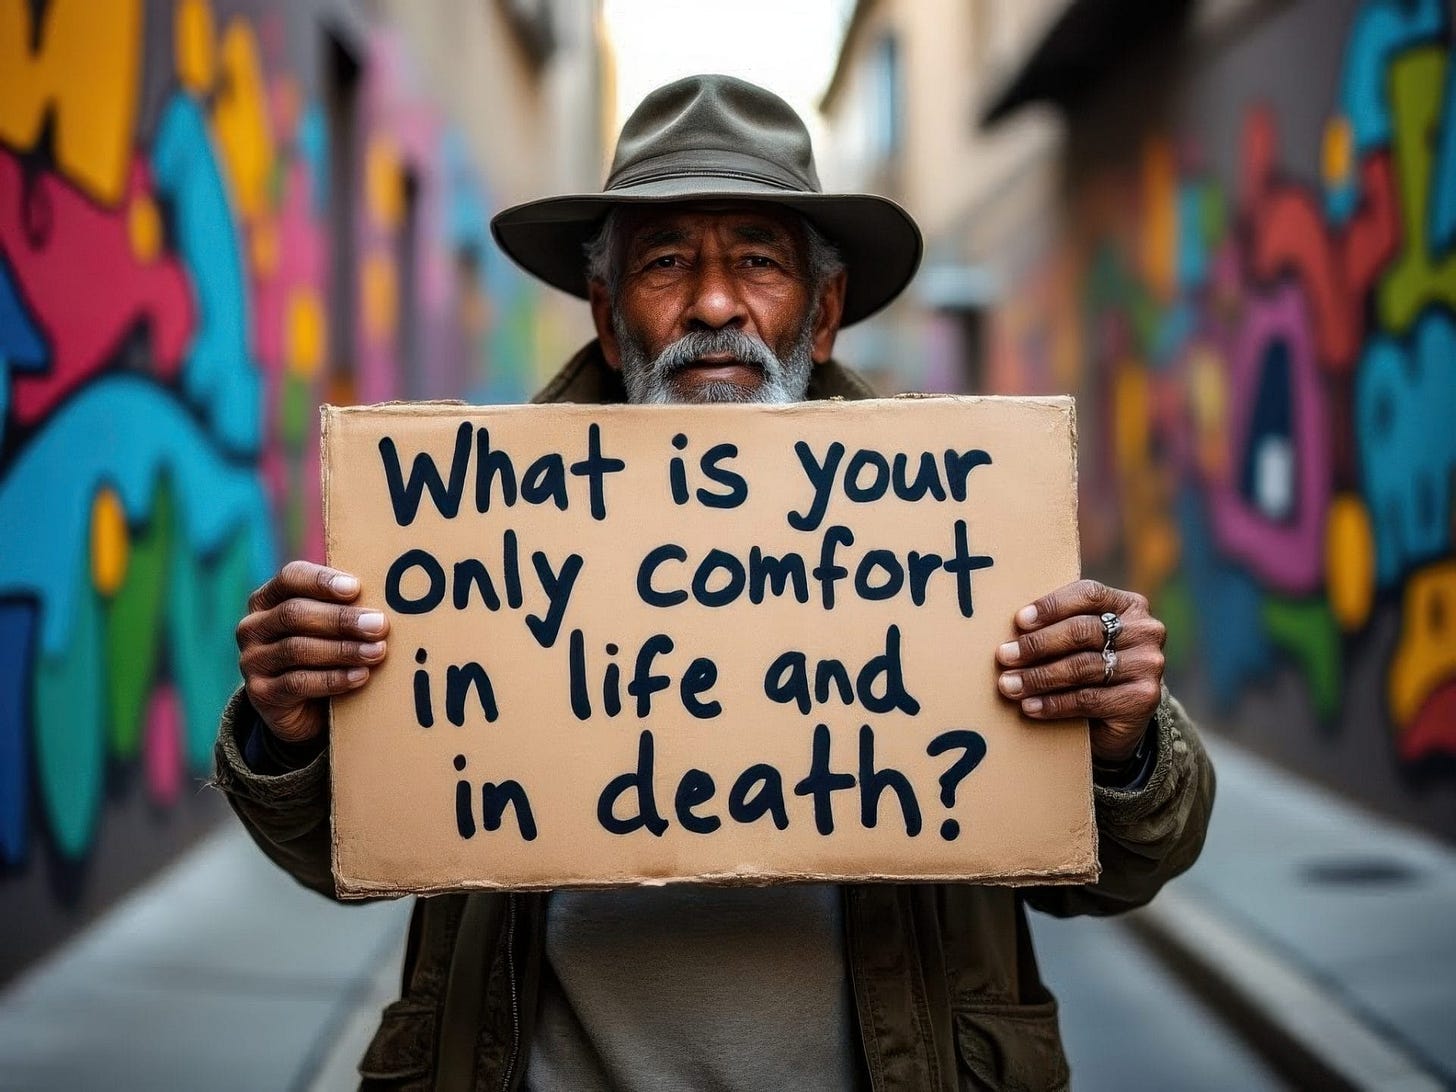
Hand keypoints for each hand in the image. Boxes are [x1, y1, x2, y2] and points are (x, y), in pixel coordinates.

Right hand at [235, 561, 389, 743]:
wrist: (303, 710)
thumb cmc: (324, 654)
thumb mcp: (329, 628)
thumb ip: (345, 609)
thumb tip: (386, 602)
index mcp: (268, 599)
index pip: (290, 578)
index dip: (322, 581)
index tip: (356, 588)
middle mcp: (253, 626)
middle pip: (295, 613)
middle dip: (341, 619)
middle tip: (378, 625)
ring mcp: (253, 661)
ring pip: (297, 649)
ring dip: (343, 649)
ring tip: (377, 652)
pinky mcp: (261, 693)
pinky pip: (298, 683)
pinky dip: (334, 679)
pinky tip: (360, 676)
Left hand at [995, 579, 1165, 762]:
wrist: (1121, 718)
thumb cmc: (1089, 668)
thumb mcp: (1080, 642)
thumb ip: (1059, 626)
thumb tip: (1012, 629)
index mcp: (1129, 605)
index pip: (1088, 594)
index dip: (1051, 606)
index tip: (1019, 621)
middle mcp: (1145, 631)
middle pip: (1082, 631)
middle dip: (1037, 644)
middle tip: (1004, 656)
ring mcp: (1148, 664)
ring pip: (1082, 666)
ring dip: (1038, 677)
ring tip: (1009, 685)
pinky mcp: (1143, 699)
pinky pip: (1088, 699)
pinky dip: (1054, 703)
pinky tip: (1030, 706)